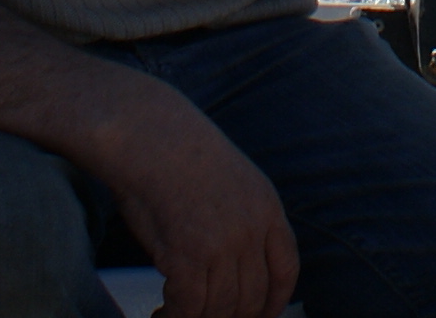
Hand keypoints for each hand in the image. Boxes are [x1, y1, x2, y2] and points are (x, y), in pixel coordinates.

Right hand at [76, 78, 297, 317]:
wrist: (148, 136)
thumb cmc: (178, 154)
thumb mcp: (233, 181)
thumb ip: (244, 222)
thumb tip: (234, 271)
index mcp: (267, 208)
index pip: (286, 269)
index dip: (275, 302)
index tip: (262, 316)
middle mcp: (251, 230)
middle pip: (253, 297)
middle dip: (232, 317)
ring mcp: (222, 245)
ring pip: (220, 309)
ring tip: (176, 316)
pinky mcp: (188, 257)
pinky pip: (189, 308)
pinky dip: (175, 317)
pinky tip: (163, 314)